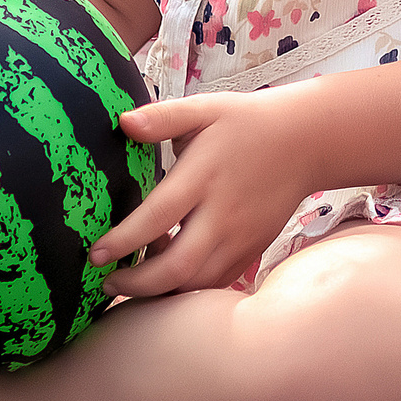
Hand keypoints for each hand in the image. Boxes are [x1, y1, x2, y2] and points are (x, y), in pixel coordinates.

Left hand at [87, 90, 321, 298]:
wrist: (306, 141)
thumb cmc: (247, 122)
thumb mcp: (205, 109)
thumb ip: (162, 117)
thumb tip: (122, 123)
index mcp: (203, 177)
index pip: (157, 218)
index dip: (122, 241)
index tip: (94, 254)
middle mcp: (223, 214)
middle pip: (178, 267)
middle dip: (136, 284)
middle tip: (107, 281)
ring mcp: (241, 237)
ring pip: (197, 282)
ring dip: (161, 290)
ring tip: (136, 277)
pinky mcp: (252, 249)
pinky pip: (216, 282)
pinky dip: (189, 287)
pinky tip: (170, 272)